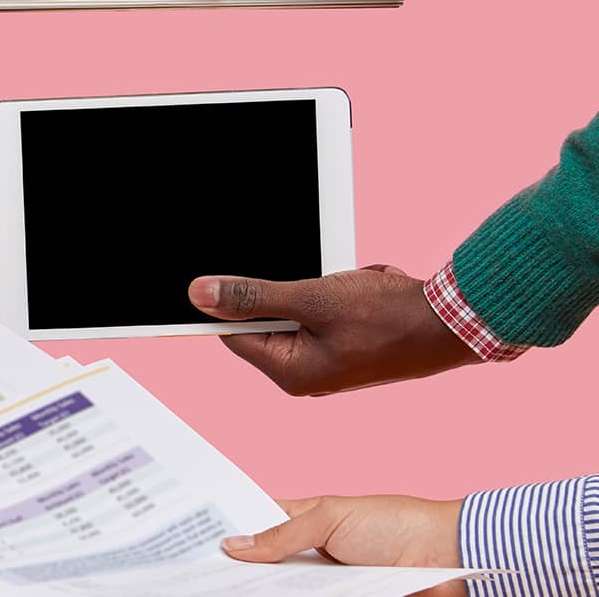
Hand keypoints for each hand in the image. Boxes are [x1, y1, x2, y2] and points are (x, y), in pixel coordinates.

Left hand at [190, 265, 480, 395]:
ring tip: (355, 291)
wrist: (456, 323)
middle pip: (272, 318)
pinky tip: (370, 293)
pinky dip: (345, 292)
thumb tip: (200, 294)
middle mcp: (308, 376)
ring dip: (324, 288)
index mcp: (291, 373)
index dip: (234, 301)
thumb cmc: (392, 317)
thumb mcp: (313, 297)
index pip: (235, 332)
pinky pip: (330, 309)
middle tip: (327, 287)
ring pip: (304, 307)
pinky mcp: (350, 349)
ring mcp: (330, 363)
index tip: (238, 279)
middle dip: (296, 291)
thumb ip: (254, 295)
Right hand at [223, 495, 464, 594]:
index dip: (227, 529)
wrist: (448, 555)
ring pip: (282, 590)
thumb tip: (235, 547)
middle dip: (235, 569)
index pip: (254, 523)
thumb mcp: (329, 518)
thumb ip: (282, 534)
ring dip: (258, 590)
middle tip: (202, 574)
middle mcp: (310, 552)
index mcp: (303, 519)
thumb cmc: (395, 522)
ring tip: (223, 591)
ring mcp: (325, 581)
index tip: (193, 539)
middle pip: (263, 564)